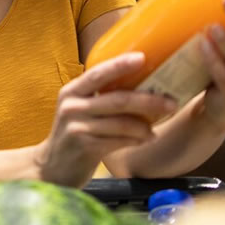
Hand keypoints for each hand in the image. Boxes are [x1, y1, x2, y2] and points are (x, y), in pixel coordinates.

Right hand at [34, 53, 178, 187]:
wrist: (52, 167)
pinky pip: (119, 141)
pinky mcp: (85, 147)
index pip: (98, 73)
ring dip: (145, 126)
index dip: (120, 65)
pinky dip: (137, 140)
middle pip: (118, 99)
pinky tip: (146, 139)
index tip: (143, 57)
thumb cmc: (74, 135)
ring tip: (156, 128)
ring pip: (122, 123)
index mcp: (72, 91)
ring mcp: (77, 127)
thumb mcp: (80, 110)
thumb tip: (143, 86)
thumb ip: (100, 98)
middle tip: (171, 102)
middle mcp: (72, 106)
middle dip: (149, 100)